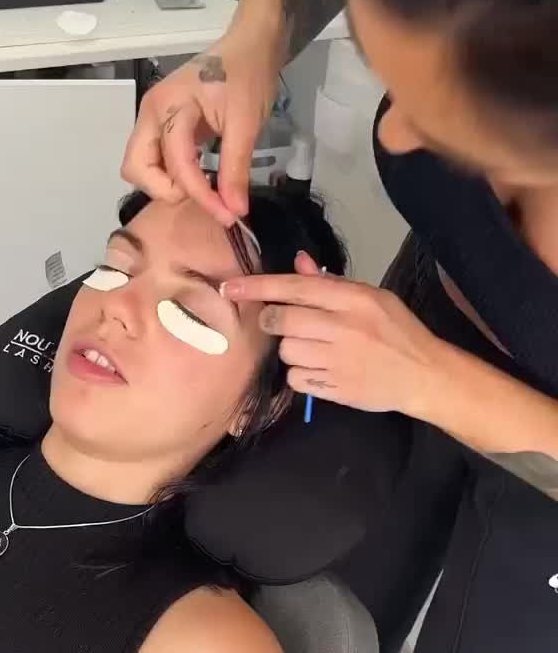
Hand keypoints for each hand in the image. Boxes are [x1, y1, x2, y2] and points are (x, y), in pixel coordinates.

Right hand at [121, 33, 280, 225]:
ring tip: (203, 186)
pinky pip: (153, 160)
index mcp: (169, 105)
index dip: (199, 194)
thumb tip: (234, 211)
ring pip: (140, 167)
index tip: (228, 214)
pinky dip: (171, 175)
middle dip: (165, 190)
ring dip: (166, 184)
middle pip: (135, 167)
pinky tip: (200, 175)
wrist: (250, 46)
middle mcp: (150, 113)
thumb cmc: (247, 76)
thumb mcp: (247, 123)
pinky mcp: (160, 126)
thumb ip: (235, 169)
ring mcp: (152, 119)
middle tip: (203, 195)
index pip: (175, 162)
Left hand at [223, 253, 445, 416]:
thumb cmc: (397, 331)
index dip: (257, 287)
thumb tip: (297, 263)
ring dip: (290, 349)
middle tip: (282, 323)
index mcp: (353, 299)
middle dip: (272, 320)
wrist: (423, 375)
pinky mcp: (335, 389)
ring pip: (286, 351)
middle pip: (281, 319)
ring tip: (314, 349)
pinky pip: (295, 379)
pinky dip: (300, 374)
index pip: (295, 287)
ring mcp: (338, 361)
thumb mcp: (371, 297)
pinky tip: (319, 369)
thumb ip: (330, 283)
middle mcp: (343, 328)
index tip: (229, 286)